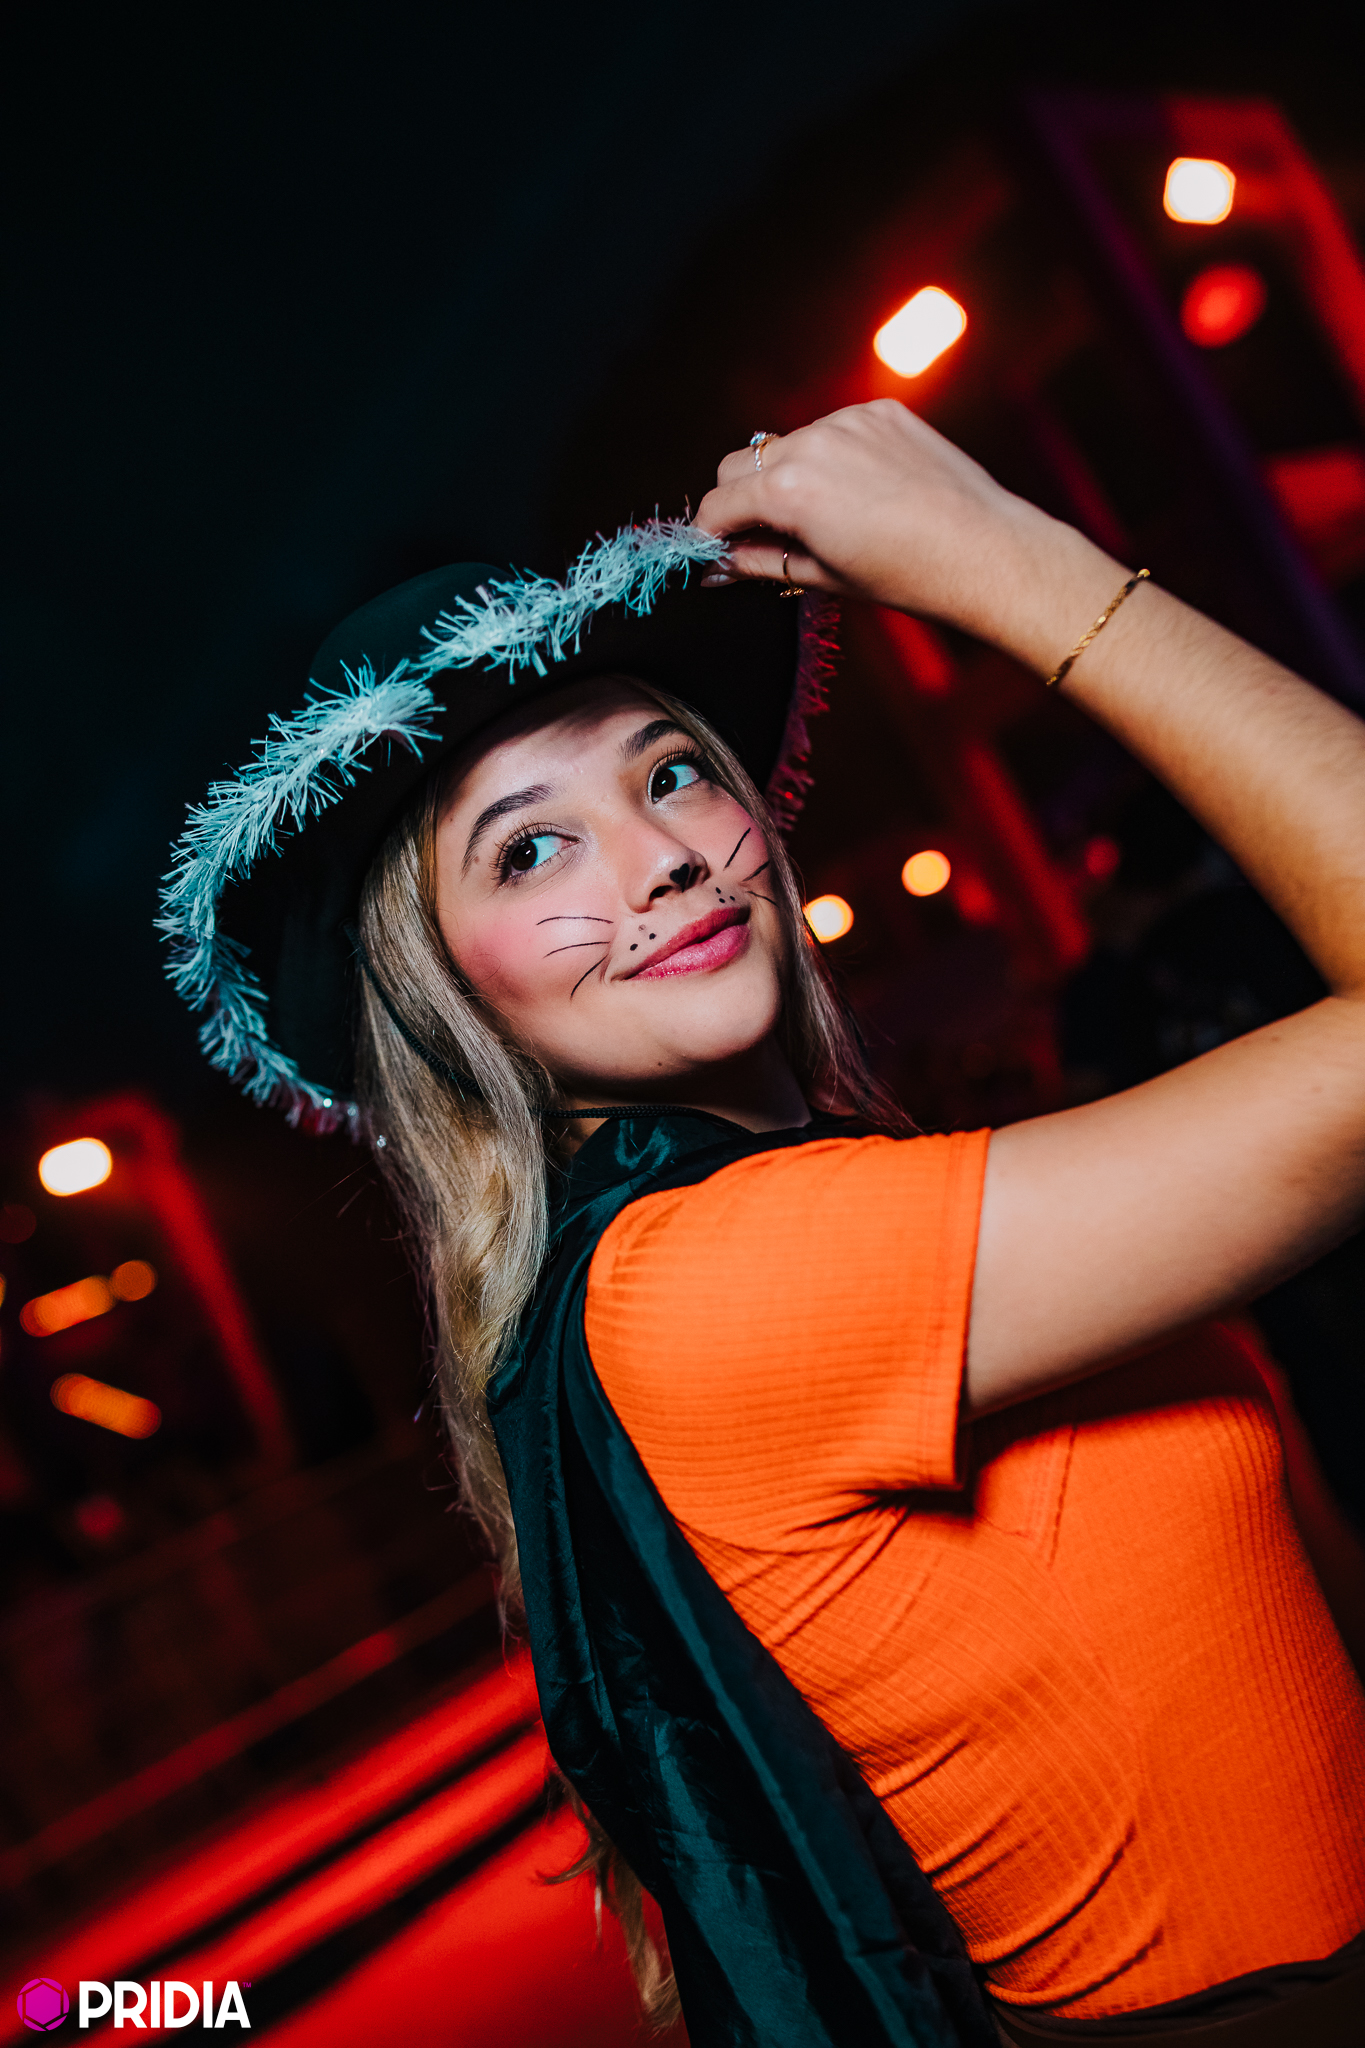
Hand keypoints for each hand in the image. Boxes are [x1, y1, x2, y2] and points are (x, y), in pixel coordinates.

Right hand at [694, 400, 1122, 669]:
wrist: (985, 551)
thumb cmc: (907, 576)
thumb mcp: (823, 577)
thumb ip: (761, 563)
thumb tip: (720, 566)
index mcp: (790, 491)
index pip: (718, 503)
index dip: (709, 532)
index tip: (714, 549)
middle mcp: (812, 444)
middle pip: (740, 463)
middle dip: (738, 498)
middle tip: (759, 536)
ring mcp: (849, 421)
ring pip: (786, 444)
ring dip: (785, 475)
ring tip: (822, 517)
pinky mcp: (881, 412)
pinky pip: (832, 430)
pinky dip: (829, 457)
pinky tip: (861, 492)